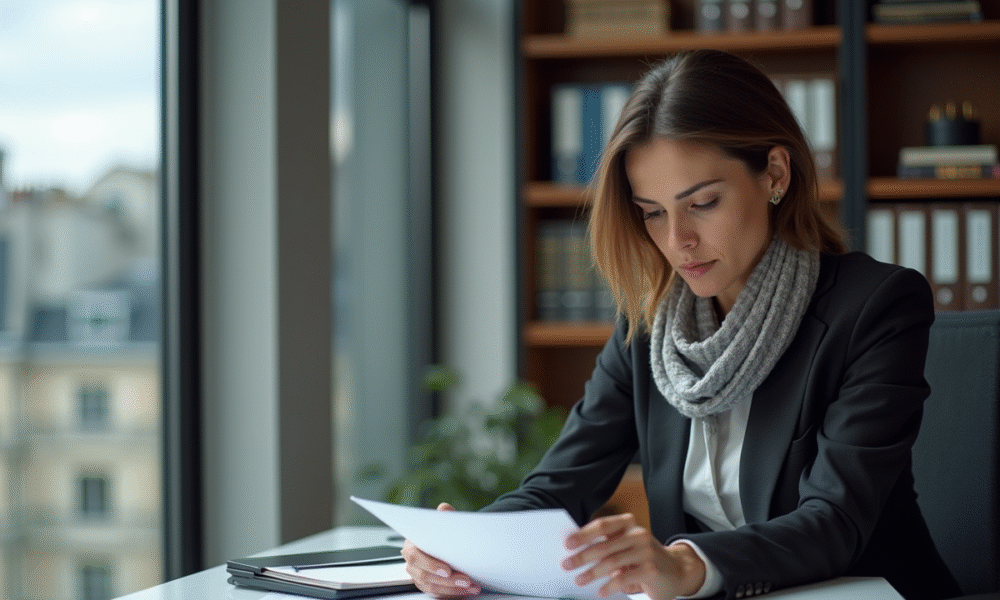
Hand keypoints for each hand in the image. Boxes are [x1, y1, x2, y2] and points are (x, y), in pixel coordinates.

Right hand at [401, 503, 480, 597]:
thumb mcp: (444, 522)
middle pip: (425, 576)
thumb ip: (444, 516)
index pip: (416, 556)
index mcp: (411, 545)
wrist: (445, 543)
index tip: (447, 570)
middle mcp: (412, 563)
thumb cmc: (442, 533)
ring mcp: (418, 576)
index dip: (430, 564)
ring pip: (432, 587)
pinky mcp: (427, 585)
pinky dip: (454, 593)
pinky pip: (438, 593)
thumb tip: (444, 509)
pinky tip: (468, 590)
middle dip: (448, 580)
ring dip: (453, 589)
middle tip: (465, 580)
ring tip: (471, 586)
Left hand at [560, 513, 705, 599]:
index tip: (568, 543)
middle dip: (583, 556)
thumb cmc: (645, 558)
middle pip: (605, 544)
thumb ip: (608, 545)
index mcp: (629, 524)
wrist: (678, 570)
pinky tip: (601, 592)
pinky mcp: (651, 569)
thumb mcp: (627, 546)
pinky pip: (624, 577)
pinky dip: (610, 586)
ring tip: (580, 580)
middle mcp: (638, 534)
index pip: (603, 525)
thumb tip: (577, 552)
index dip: (584, 533)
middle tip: (567, 565)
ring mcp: (646, 551)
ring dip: (592, 573)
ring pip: (612, 561)